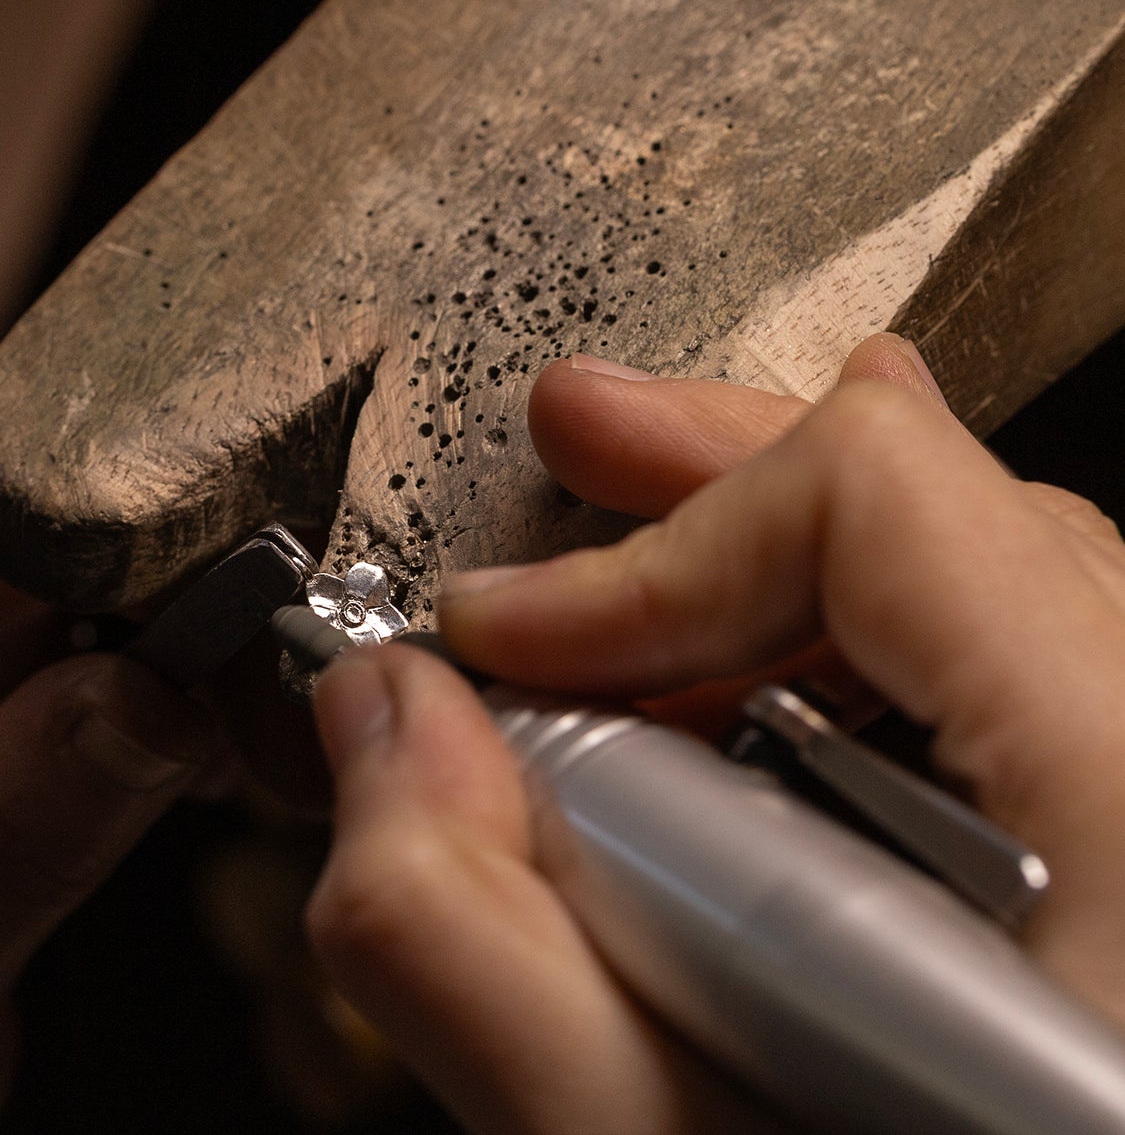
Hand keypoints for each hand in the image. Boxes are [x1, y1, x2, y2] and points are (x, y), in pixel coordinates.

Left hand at [0, 407, 223, 1134]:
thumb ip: (2, 848)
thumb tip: (159, 697)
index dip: (100, 512)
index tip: (231, 555)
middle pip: (47, 497)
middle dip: (174, 539)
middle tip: (285, 606)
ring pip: (108, 560)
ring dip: (206, 604)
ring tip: (274, 681)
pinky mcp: (23, 704)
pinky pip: (136, 639)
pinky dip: (209, 670)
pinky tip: (243, 730)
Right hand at [307, 333, 1124, 1133]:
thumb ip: (485, 950)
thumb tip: (374, 724)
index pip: (889, 515)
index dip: (658, 551)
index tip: (505, 636)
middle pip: (960, 513)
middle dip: (719, 478)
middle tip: (585, 438)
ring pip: (990, 586)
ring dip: (787, 567)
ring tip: (647, 566)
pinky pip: (1014, 689)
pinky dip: (856, 673)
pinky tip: (764, 692)